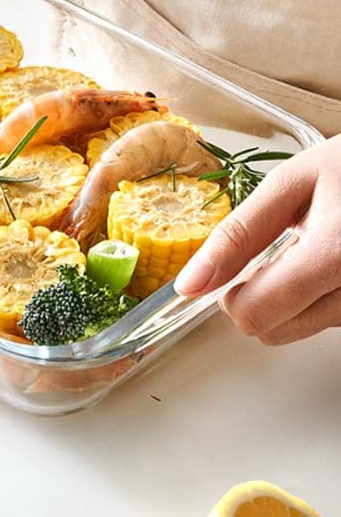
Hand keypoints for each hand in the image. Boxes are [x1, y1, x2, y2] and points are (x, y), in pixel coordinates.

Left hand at [174, 135, 340, 344]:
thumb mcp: (287, 185)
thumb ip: (237, 235)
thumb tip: (191, 282)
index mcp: (334, 253)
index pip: (258, 316)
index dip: (232, 298)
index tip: (236, 274)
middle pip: (276, 331)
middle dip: (259, 299)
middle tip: (275, 255)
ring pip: (301, 329)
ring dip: (290, 299)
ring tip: (309, 251)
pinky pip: (329, 320)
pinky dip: (316, 298)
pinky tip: (327, 263)